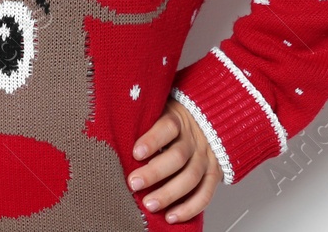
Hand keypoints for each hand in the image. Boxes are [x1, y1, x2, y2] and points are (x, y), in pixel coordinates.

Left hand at [127, 99, 223, 221]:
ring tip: (150, 204)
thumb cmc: (172, 121)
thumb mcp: (159, 112)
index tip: (135, 153)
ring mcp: (206, 157)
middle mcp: (194, 139)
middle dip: (154, 173)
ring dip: (169, 194)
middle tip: (134, 184)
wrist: (206, 121)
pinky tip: (172, 216)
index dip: (152, 140)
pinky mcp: (214, 173)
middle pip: (177, 156)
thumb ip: (143, 122)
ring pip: (191, 177)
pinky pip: (205, 193)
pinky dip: (190, 208)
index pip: (167, 127)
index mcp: (179, 119)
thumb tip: (114, 133)